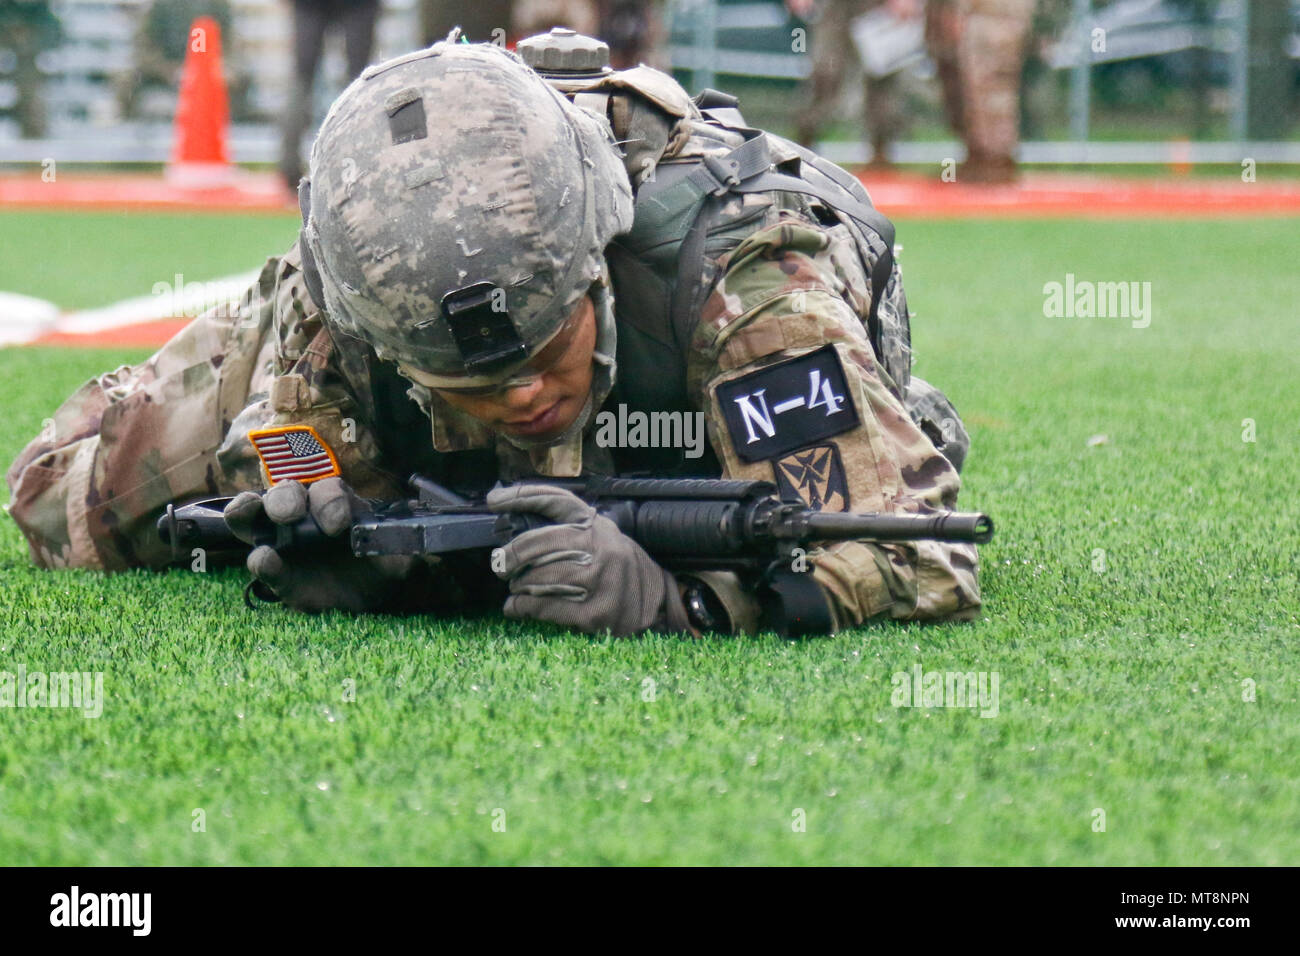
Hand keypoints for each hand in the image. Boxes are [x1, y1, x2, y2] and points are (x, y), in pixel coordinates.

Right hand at [223, 477, 420, 612]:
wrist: (369, 600)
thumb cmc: (380, 566)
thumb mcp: (401, 556)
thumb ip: (407, 547)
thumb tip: (419, 544)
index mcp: (338, 503)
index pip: (329, 491)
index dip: (330, 501)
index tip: (340, 524)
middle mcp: (305, 514)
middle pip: (286, 493)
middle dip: (286, 497)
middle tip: (292, 514)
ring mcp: (282, 539)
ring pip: (254, 513)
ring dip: (249, 509)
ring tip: (251, 514)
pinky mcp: (275, 571)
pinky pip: (259, 560)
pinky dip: (260, 559)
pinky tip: (267, 561)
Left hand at [487, 484, 690, 635]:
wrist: (654, 602)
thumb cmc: (617, 567)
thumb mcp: (602, 535)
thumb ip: (569, 528)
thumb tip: (517, 524)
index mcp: (595, 524)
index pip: (554, 500)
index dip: (521, 496)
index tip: (494, 500)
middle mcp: (599, 546)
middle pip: (538, 543)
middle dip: (511, 555)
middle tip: (500, 565)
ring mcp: (598, 579)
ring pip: (539, 578)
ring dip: (518, 585)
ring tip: (515, 589)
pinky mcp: (594, 611)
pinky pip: (545, 607)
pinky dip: (523, 608)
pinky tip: (516, 609)